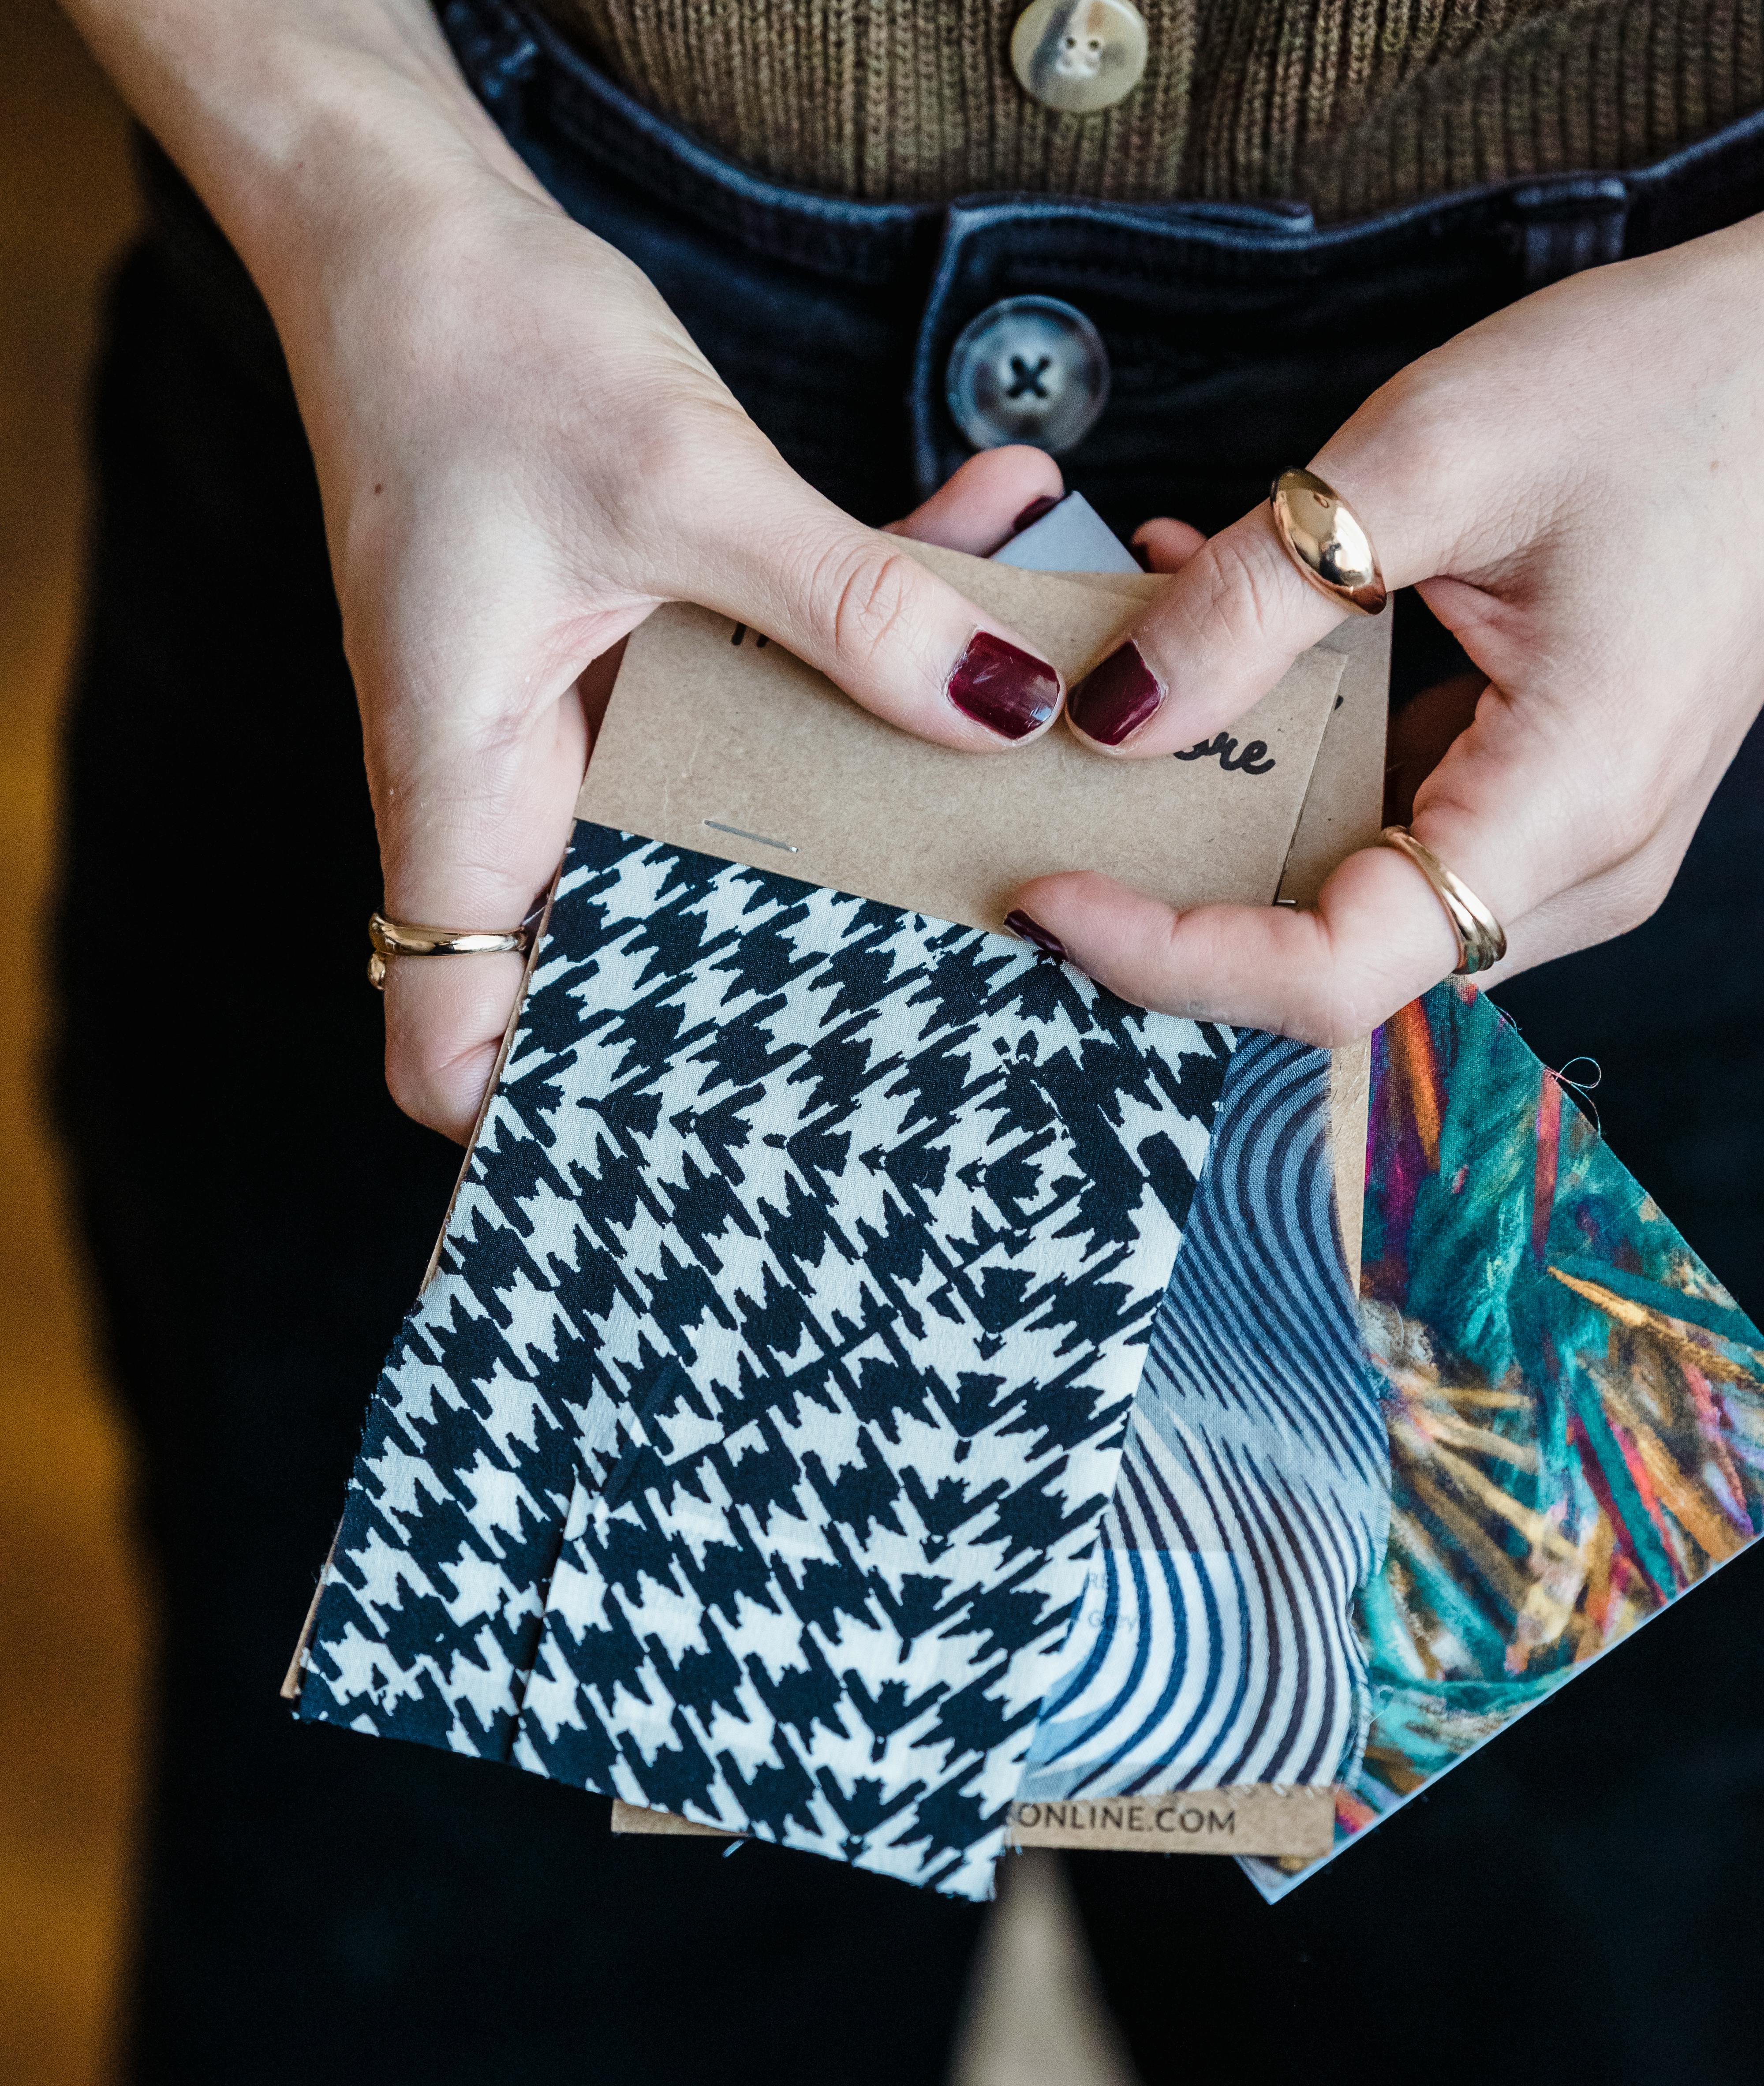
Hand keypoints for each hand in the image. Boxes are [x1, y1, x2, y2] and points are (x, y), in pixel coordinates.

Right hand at [61, 0, 1069, 1141]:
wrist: (415, 233)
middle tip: (956, 973)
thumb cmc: (469, 353)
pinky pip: (773, 692)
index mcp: (467, 801)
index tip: (688, 1146)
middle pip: (642, 967)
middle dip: (794, 974)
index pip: (452, 1048)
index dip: (537, 1131)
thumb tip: (1001, 711)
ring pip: (743, 826)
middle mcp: (521, 798)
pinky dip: (876, 631)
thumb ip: (845, 604)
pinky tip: (998, 529)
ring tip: (1032, 719)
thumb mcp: (674, 479)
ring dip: (880, 771)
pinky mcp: (647, 662)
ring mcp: (587, 738)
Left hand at [1008, 215, 1763, 1045]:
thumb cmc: (1668, 385)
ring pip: (1353, 902)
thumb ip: (1256, 597)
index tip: (1051, 893)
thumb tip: (1108, 714)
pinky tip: (1233, 661)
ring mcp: (1571, 844)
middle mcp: (1579, 867)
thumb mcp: (1435, 454)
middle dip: (1180, 901)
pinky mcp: (1548, 797)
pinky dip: (1294, 767)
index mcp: (1568, 807)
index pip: (1333, 974)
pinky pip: (1395, 828)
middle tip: (1053, 812)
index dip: (1173, 960)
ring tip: (1134, 697)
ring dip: (1227, 821)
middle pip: (1333, 959)